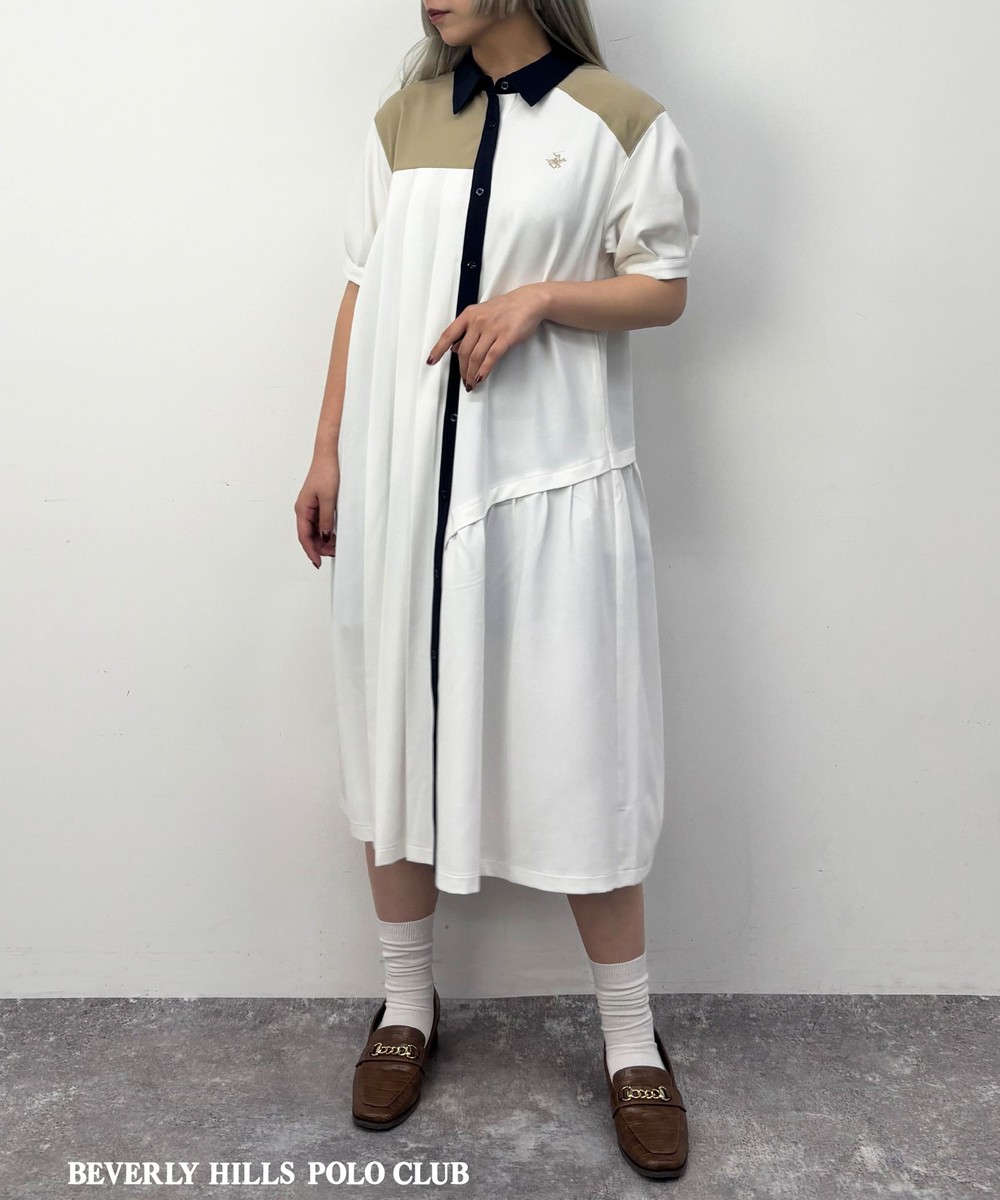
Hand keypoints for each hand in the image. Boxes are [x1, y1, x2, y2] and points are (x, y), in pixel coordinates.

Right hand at [294, 451, 339, 567]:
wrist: (328, 455)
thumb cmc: (326, 472)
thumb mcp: (328, 498)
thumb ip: (326, 519)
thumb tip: (325, 537)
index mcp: (302, 509)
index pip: (304, 536)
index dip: (311, 551)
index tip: (318, 563)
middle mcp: (303, 510)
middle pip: (309, 536)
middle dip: (319, 548)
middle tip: (334, 555)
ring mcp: (310, 507)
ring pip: (314, 531)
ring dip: (323, 541)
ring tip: (336, 547)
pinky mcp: (317, 504)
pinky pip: (319, 523)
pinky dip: (326, 532)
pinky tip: (335, 535)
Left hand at [426, 283, 547, 389]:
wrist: (529, 301)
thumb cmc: (507, 308)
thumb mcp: (482, 314)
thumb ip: (468, 331)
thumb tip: (456, 348)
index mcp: (469, 314)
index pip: (448, 334)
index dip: (438, 349)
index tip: (431, 361)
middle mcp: (478, 321)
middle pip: (463, 351)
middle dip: (462, 369)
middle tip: (463, 380)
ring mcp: (492, 329)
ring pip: (475, 356)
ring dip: (471, 373)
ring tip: (472, 382)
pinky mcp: (505, 337)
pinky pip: (491, 357)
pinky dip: (484, 370)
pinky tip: (481, 376)